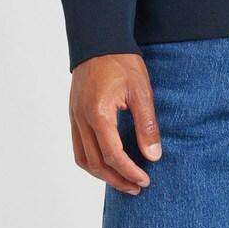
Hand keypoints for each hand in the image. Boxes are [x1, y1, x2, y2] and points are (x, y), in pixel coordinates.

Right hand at [69, 53, 162, 195]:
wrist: (99, 39)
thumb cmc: (121, 61)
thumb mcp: (141, 91)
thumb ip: (146, 125)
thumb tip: (153, 156)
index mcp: (98, 114)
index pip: (112, 156)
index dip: (129, 172)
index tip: (145, 180)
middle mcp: (82, 119)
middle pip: (95, 163)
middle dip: (117, 180)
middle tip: (137, 187)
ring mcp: (75, 117)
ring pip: (83, 159)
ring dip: (102, 175)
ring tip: (122, 181)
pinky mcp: (74, 114)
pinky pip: (78, 147)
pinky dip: (91, 161)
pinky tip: (106, 163)